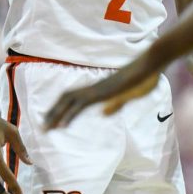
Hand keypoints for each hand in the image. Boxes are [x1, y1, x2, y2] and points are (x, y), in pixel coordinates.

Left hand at [44, 62, 160, 128]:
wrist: (150, 66)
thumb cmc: (143, 79)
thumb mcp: (129, 96)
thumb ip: (116, 104)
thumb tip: (103, 113)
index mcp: (99, 89)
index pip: (73, 98)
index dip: (61, 107)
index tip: (52, 119)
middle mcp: (94, 88)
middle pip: (66, 98)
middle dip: (53, 112)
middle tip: (43, 127)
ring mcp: (97, 89)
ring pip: (69, 101)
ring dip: (56, 114)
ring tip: (46, 127)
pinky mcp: (102, 93)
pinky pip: (81, 104)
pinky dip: (70, 114)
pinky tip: (63, 125)